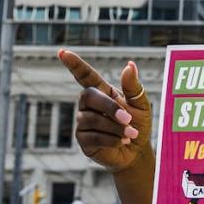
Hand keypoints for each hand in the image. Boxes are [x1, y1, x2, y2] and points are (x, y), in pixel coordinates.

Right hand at [60, 51, 152, 172]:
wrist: (137, 151)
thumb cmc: (138, 124)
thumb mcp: (141, 104)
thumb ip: (133, 86)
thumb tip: (130, 65)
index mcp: (102, 91)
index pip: (85, 75)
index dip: (74, 64)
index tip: (62, 52)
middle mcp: (88, 105)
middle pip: (88, 96)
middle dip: (109, 107)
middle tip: (129, 119)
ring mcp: (83, 122)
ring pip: (92, 119)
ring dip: (115, 127)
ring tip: (130, 134)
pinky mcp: (83, 140)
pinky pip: (93, 137)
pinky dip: (111, 139)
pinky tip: (122, 142)